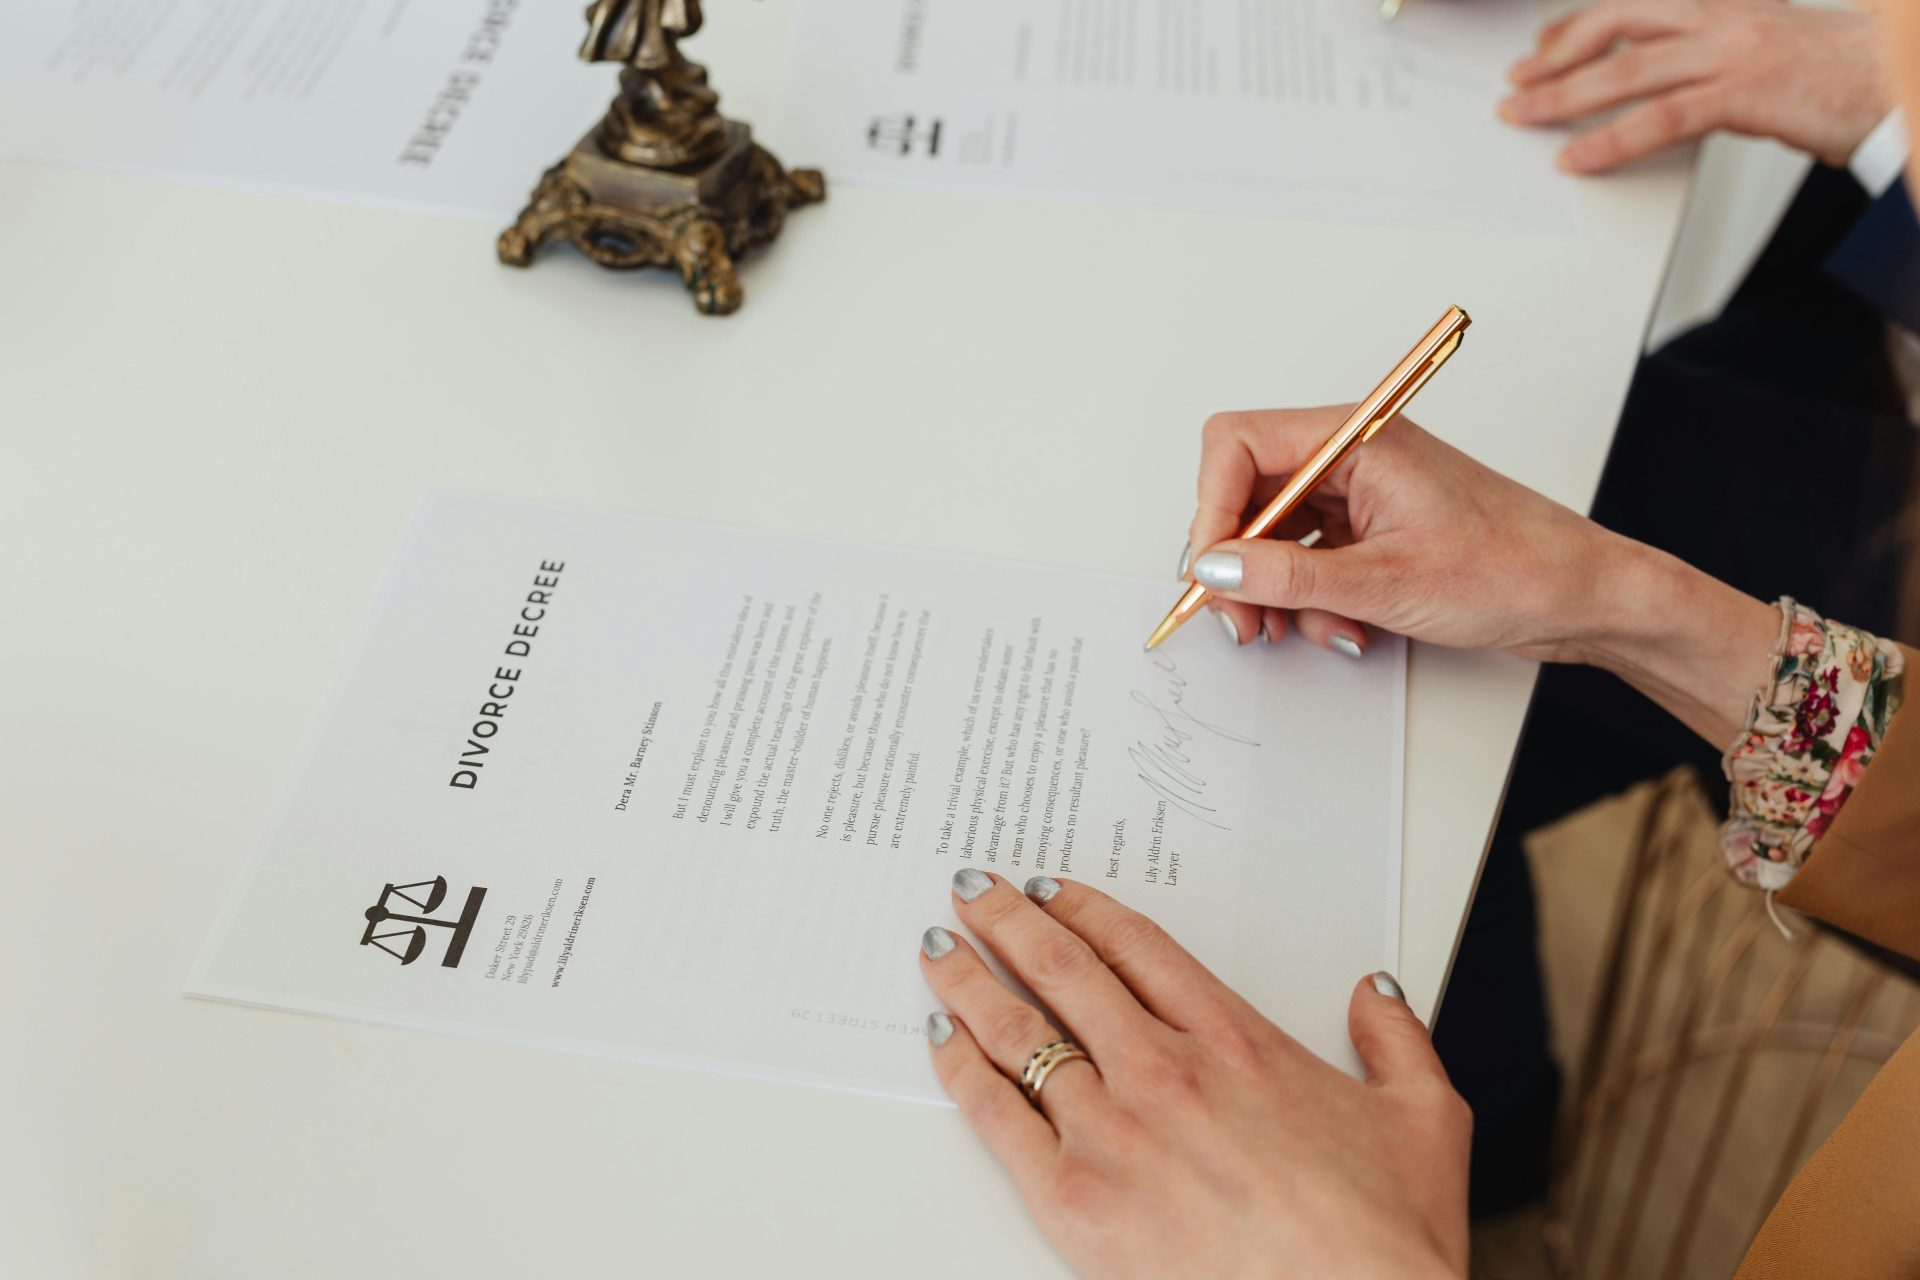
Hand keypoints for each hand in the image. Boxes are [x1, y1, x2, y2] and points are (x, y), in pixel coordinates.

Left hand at [921, 869, 1469, 1279]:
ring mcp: (1114, 1132)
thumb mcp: (1424, 1116)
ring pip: (1020, 1031)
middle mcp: (1165, 1071)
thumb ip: (1397, 1040)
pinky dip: (961, 1068)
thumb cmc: (1384, 1235)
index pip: (1138, 948)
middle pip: (1065, 970)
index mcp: (1236, 1041)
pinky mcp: (1076, 1200)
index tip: (1053, 890)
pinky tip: (941, 1038)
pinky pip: (995, 1115)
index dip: (1086, 909)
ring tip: (939, 948)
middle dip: (1010, 921)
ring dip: (971, 979)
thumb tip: (1379, 994)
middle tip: (976, 892)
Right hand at [1183, 407, 1778, 745]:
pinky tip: (1343, 627)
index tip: (1211, 569)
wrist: (1583, 597)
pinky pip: (1308, 560)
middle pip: (1246, 493)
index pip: (1238, 444)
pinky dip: (1310, 599)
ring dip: (1275, 590)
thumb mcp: (1386, 582)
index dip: (1212, 508)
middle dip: (1238, 561)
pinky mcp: (1370, 530)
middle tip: (1241, 618)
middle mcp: (1351, 457)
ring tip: (1301, 629)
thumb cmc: (1515, 567)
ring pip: (1273, 535)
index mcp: (1355, 438)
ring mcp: (1360, 495)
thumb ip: (1288, 576)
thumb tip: (1215, 570)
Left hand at [1498, 0, 1889, 172]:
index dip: (1581, 22)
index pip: (1637, 3)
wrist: (1901, 82)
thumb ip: (1710, 61)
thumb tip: (1658, 86)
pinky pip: (1661, 118)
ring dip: (1564, 95)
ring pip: (1629, 70)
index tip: (1542, 42)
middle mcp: (1726, 17)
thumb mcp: (1765, 51)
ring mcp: (1735, 52)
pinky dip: (1609, 139)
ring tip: (1522, 114)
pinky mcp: (1746, 94)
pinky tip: (1576, 156)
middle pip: (1621, 24)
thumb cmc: (1837, 77)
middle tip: (1517, 80)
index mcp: (1727, 3)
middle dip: (1559, 53)